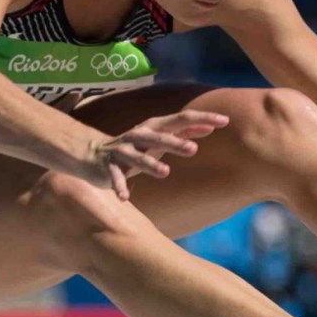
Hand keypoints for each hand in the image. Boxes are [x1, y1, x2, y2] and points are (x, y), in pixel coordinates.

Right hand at [86, 110, 228, 199]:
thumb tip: (211, 125)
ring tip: (165, 173)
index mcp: (155, 127)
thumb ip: (185, 132)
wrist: (92, 153)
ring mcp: (123, 150)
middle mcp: (139, 135)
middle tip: (193, 150)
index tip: (224, 121)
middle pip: (159, 136)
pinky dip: (119, 186)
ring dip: (150, 164)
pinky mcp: (108, 166)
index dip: (202, 119)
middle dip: (176, 143)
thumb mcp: (161, 139)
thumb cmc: (136, 146)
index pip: (182, 119)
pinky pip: (115, 177)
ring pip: (137, 156)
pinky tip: (125, 197)